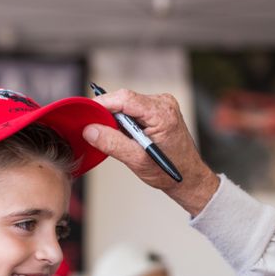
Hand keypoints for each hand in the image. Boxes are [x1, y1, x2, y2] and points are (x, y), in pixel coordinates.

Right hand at [83, 89, 220, 215]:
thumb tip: (90, 130)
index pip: (125, 98)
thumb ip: (113, 144)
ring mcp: (162, 105)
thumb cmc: (169, 171)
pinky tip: (126, 135)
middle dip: (108, 113)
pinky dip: (124, 120)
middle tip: (95, 130)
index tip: (86, 113)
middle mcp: (163, 104)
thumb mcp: (137, 161)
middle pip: (124, 99)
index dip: (103, 103)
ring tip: (116, 137)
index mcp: (162, 113)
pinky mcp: (158, 109)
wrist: (188, 176)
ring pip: (127, 103)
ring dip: (116, 118)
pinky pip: (133, 108)